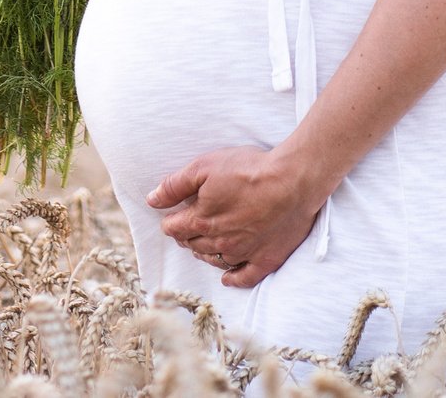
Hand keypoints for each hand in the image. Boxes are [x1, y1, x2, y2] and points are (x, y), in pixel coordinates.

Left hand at [149, 146, 322, 286]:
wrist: (293, 181)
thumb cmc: (248, 169)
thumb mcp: (203, 166)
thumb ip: (175, 185)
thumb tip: (152, 200)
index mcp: (201, 220)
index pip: (174, 228)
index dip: (170, 221)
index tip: (170, 217)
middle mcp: (220, 242)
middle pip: (193, 244)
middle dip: (186, 236)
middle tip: (186, 229)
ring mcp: (244, 253)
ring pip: (215, 260)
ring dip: (205, 253)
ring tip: (201, 246)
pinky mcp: (267, 259)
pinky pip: (246, 277)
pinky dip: (234, 279)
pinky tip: (227, 278)